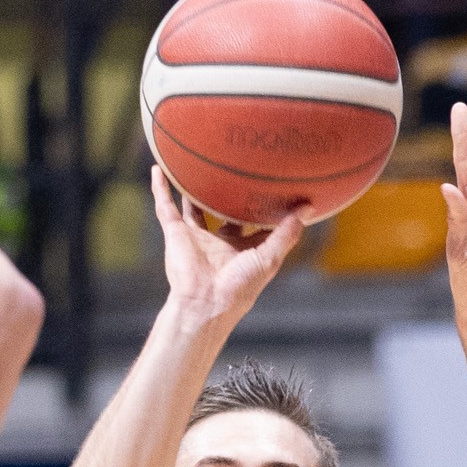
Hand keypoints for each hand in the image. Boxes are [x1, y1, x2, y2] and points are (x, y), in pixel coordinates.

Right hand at [149, 167, 304, 327]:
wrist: (206, 302)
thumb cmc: (240, 286)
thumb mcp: (270, 258)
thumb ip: (288, 233)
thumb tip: (308, 208)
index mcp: (242, 248)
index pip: (253, 223)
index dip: (262, 207)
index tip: (274, 186)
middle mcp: (219, 241)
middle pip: (223, 212)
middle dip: (229, 195)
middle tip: (237, 168)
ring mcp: (196, 237)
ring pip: (193, 206)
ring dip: (192, 188)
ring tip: (195, 164)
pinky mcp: (176, 234)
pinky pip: (165, 206)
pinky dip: (160, 189)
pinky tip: (158, 169)